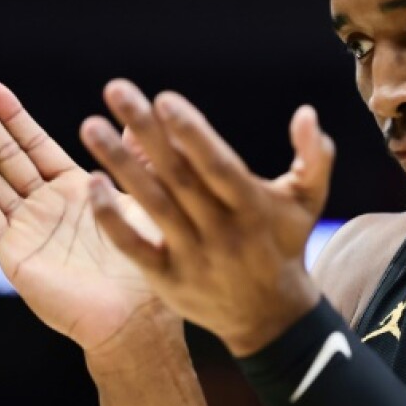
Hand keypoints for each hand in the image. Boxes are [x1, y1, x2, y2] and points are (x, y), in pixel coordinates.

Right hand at [0, 77, 165, 351]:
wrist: (134, 316)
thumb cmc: (146, 264)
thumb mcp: (144, 200)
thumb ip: (138, 159)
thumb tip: (144, 114)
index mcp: (75, 190)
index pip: (36, 144)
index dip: (13, 116)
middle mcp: (45, 205)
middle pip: (5, 154)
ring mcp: (26, 227)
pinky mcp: (14, 251)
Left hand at [79, 80, 331, 355]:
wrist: (270, 315)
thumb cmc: (285, 242)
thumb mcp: (309, 201)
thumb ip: (314, 156)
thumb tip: (306, 114)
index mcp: (253, 207)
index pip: (219, 166)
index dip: (192, 134)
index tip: (164, 98)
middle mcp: (222, 231)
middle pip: (179, 176)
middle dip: (146, 131)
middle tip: (117, 89)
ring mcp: (193, 257)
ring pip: (153, 205)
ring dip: (119, 165)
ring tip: (91, 126)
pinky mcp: (168, 280)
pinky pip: (134, 248)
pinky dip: (112, 219)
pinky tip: (93, 184)